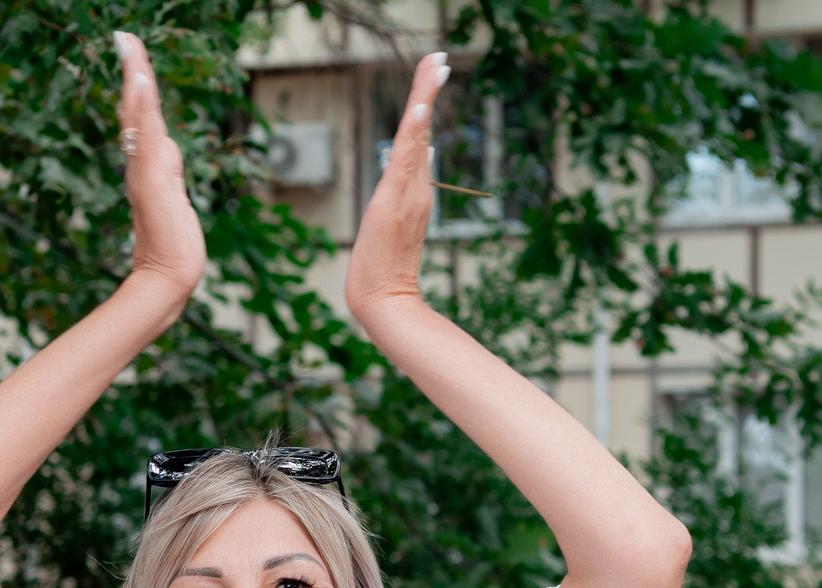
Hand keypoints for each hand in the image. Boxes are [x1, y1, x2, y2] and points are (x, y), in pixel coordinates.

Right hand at [114, 32, 203, 296]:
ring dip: (136, 80)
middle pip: (137, 108)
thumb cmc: (172, 245)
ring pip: (140, 117)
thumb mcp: (174, 198)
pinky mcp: (150, 179)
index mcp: (148, 164)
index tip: (132, 52)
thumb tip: (168, 149)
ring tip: (131, 48)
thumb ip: (168, 172)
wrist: (170, 276)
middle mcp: (143, 163)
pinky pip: (145, 136)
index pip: (142, 116)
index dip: (137, 85)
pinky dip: (140, 108)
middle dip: (133, 69)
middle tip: (126, 36)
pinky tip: (138, 83)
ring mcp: (145, 170)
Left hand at [345, 51, 449, 325]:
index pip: (419, 135)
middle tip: (439, 54)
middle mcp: (415, 185)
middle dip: (428, 88)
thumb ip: (405, 195)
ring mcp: (408, 192)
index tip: (434, 68)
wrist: (382, 298)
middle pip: (420, 127)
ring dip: (423, 100)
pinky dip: (414, 134)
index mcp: (414, 187)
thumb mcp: (392, 224)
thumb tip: (416, 162)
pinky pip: (407, 160)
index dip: (425, 101)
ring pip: (416, 137)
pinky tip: (419, 110)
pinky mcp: (396, 201)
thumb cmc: (384, 269)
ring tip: (434, 67)